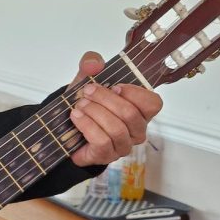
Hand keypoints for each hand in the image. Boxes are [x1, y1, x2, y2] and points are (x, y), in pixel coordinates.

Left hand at [66, 51, 162, 167]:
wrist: (66, 129)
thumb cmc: (86, 105)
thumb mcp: (87, 79)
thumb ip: (91, 64)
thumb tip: (94, 63)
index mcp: (140, 110)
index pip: (153, 103)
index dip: (135, 93)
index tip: (115, 86)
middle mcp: (136, 130)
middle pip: (130, 114)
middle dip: (105, 99)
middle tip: (87, 92)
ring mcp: (123, 145)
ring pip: (116, 128)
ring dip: (95, 112)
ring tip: (80, 105)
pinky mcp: (107, 155)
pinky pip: (102, 141)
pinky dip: (87, 126)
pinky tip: (77, 117)